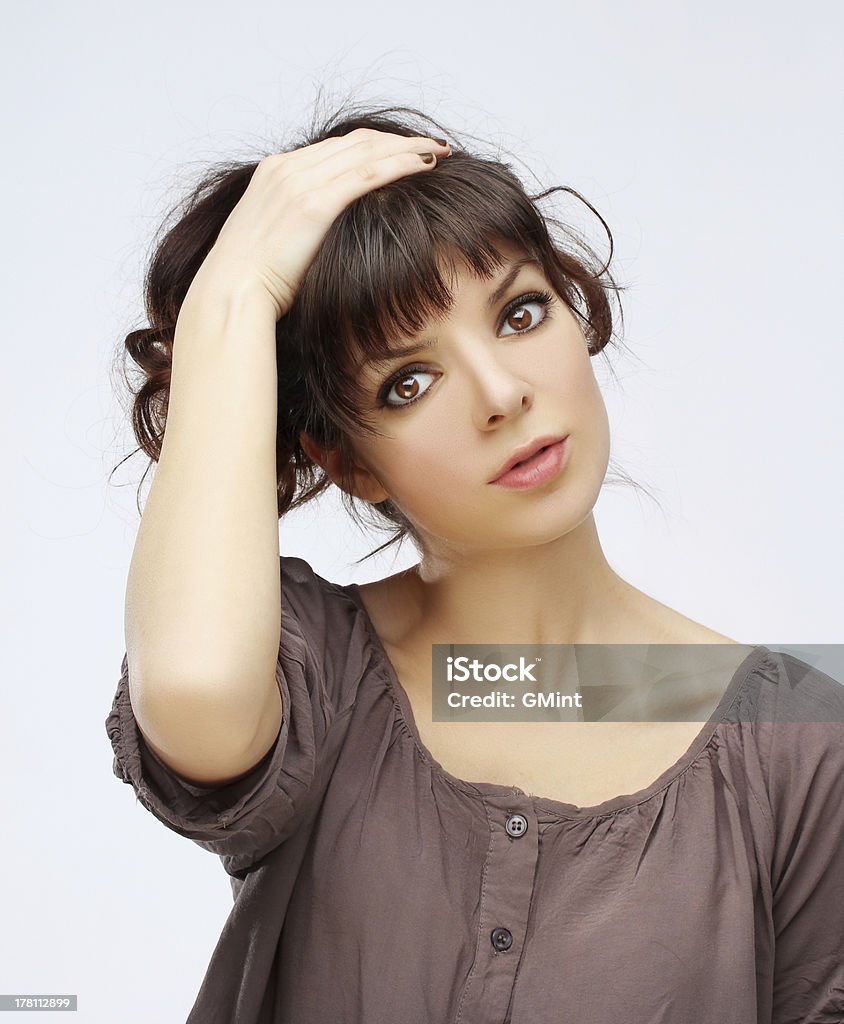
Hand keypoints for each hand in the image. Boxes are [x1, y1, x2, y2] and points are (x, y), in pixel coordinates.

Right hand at [193, 128, 451, 321]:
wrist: (231, 293)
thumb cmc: (251, 282)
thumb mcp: (270, 241)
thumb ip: (294, 225)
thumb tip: (316, 239)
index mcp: (275, 171)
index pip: (336, 147)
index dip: (375, 145)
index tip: (403, 150)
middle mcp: (287, 167)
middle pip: (357, 141)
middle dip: (399, 140)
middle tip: (432, 145)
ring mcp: (300, 182)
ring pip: (368, 151)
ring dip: (408, 148)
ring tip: (439, 151)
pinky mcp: (315, 203)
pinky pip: (368, 174)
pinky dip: (400, 165)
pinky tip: (425, 166)